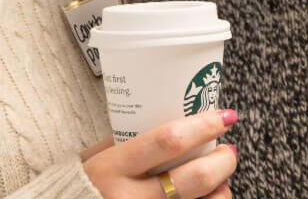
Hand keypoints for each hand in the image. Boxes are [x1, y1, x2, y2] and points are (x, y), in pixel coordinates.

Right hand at [82, 109, 237, 198]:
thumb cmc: (79, 185)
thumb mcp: (97, 157)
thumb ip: (127, 141)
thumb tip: (171, 121)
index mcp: (112, 168)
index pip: (168, 141)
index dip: (203, 126)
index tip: (224, 116)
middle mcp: (130, 198)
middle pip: (194, 178)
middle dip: (223, 161)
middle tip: (228, 149)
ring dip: (222, 189)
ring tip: (222, 178)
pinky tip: (210, 198)